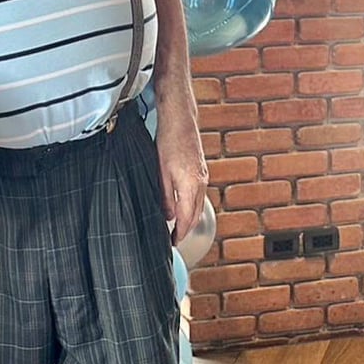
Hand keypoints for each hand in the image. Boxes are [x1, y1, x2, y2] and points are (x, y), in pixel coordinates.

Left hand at [153, 99, 207, 242]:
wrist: (181, 120)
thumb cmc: (168, 142)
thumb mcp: (161, 172)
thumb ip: (164, 196)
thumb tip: (167, 217)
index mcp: (190, 185)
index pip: (187, 218)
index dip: (181, 233)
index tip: (173, 243)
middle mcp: (200, 183)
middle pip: (196, 215)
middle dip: (186, 230)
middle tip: (174, 240)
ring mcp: (203, 176)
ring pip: (198, 205)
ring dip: (190, 218)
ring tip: (177, 228)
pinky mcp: (201, 171)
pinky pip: (198, 195)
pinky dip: (192, 206)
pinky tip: (183, 207)